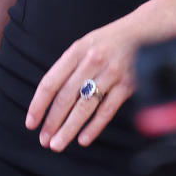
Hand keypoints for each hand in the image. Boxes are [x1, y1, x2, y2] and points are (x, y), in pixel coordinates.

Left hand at [25, 20, 137, 151]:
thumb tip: (49, 98)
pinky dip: (94, 127)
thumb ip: (70, 67)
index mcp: (77, 50)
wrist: (145, 30)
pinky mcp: (128, 85)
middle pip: (66, 97)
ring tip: (57, 145)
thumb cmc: (109, 41)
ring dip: (68, 129)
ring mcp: (111, 73)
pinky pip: (107, 110)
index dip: (39, 104)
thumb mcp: (86, 44)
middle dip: (52, 122)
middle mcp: (92, 61)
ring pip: (85, 107)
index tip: (30, 122)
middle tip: (43, 140)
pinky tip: (83, 139)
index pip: (51, 82)